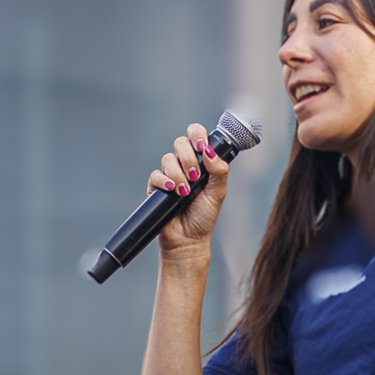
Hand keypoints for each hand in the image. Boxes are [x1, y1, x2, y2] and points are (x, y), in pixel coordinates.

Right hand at [148, 124, 231, 262]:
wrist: (188, 239)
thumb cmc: (204, 217)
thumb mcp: (218, 192)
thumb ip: (219, 170)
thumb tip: (209, 151)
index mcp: (201, 162)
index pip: (196, 135)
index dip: (197, 135)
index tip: (201, 147)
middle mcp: (184, 165)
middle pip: (180, 142)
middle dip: (188, 158)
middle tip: (195, 176)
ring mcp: (169, 175)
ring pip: (168, 158)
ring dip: (178, 173)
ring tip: (184, 192)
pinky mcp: (156, 188)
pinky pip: (155, 175)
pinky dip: (164, 181)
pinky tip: (172, 191)